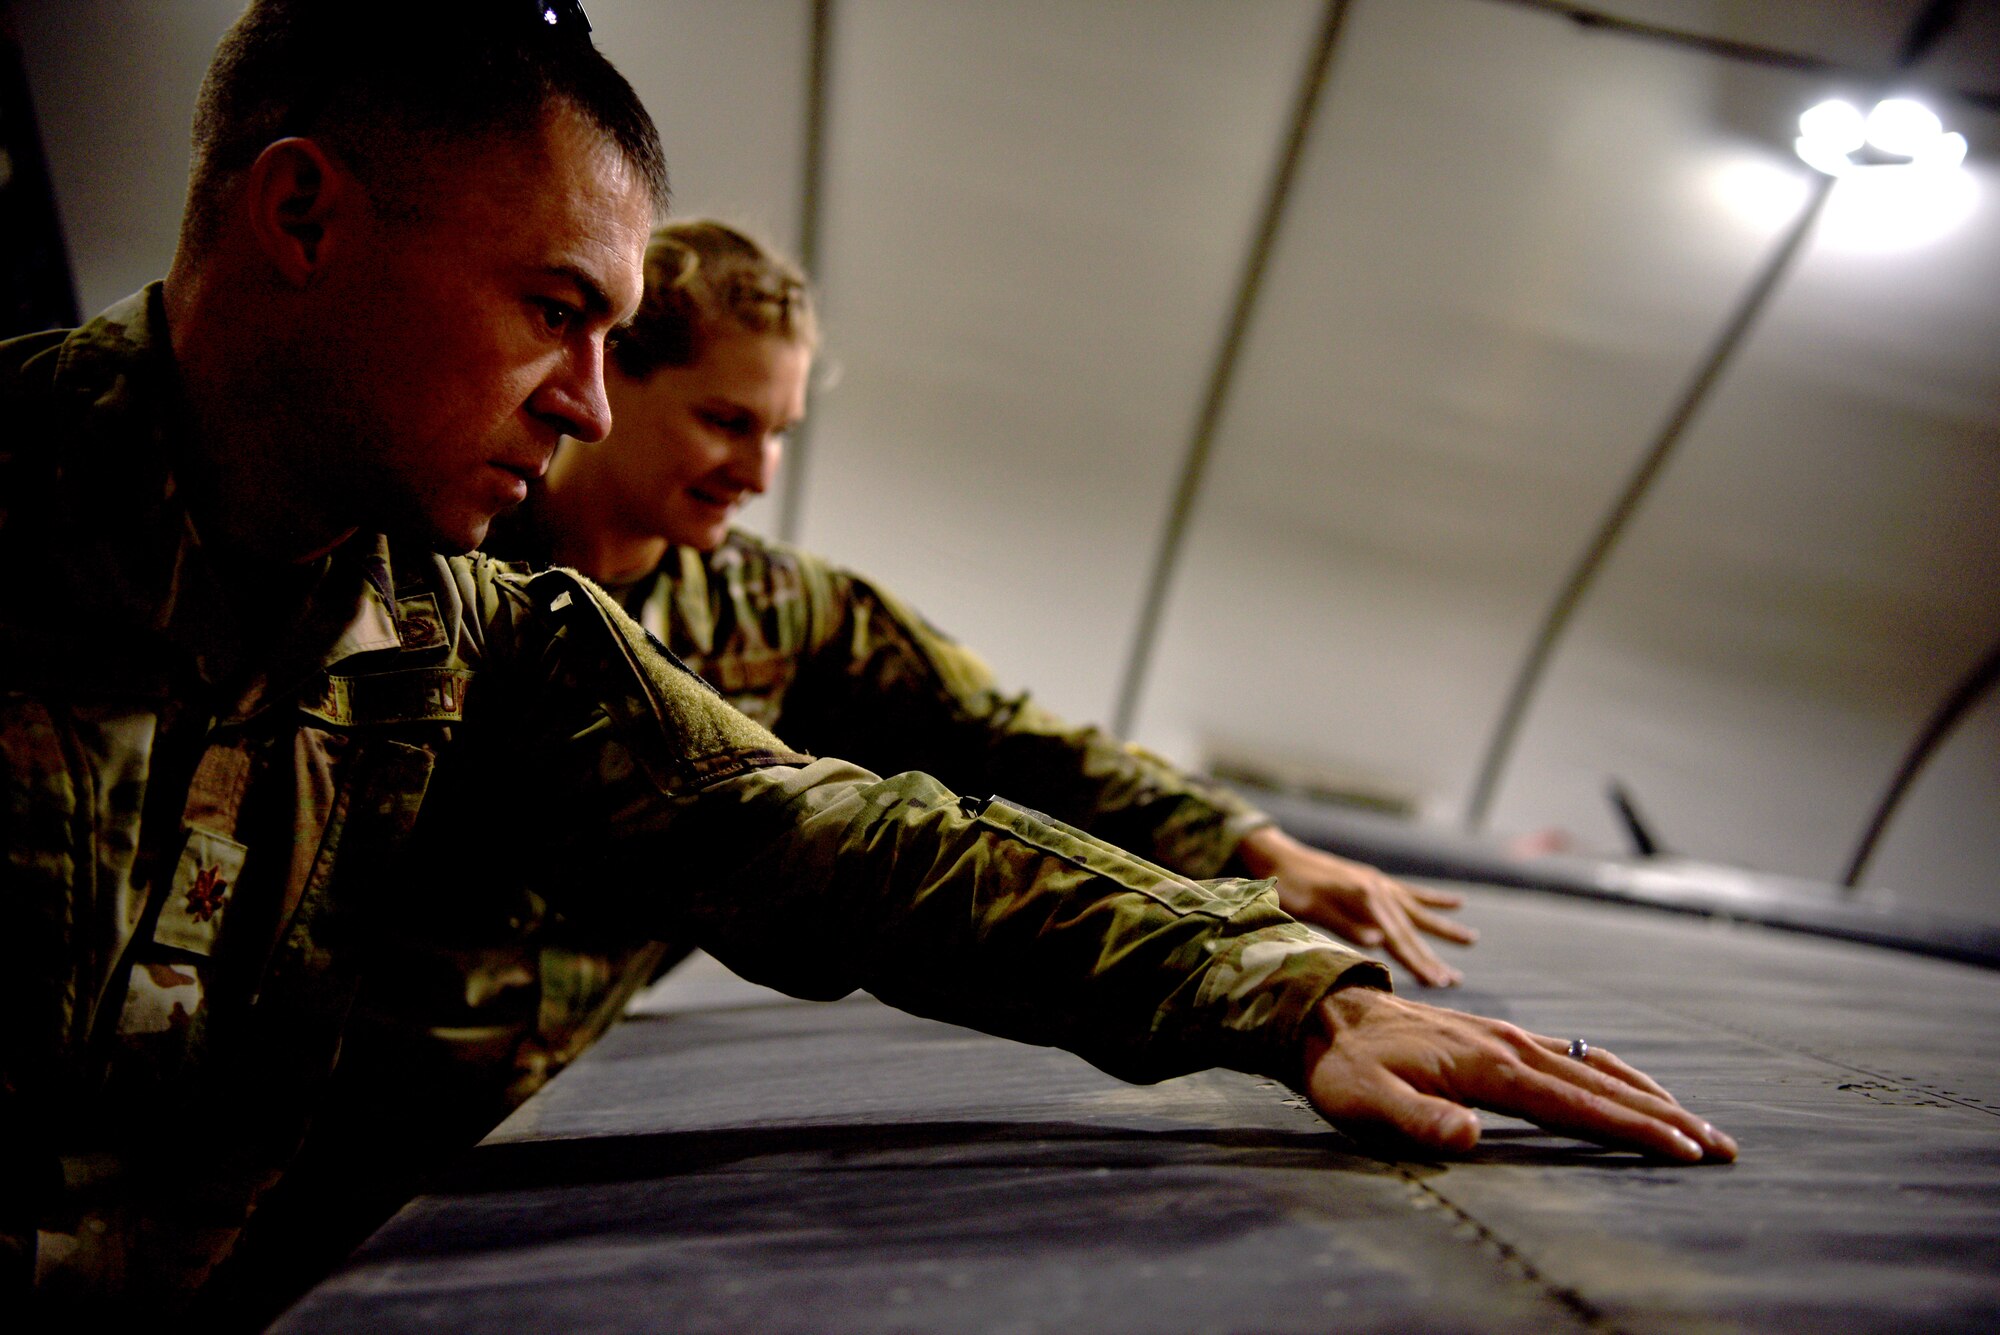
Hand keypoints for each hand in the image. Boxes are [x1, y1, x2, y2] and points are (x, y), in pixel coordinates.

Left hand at [1236, 826, 1475, 986]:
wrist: (1280, 857)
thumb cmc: (1291, 887)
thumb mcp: (1310, 908)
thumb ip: (1345, 924)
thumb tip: (1378, 943)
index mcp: (1363, 900)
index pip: (1396, 940)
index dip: (1418, 963)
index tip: (1438, 984)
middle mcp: (1378, 890)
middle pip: (1410, 930)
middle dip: (1433, 957)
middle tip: (1455, 981)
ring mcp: (1379, 884)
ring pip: (1418, 912)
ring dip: (1443, 928)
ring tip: (1472, 940)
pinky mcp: (1375, 881)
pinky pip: (1411, 892)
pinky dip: (1434, 899)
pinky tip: (1457, 903)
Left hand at [1303, 986, 1736, 1161]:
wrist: (1322, 1013)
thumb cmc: (1342, 1068)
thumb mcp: (1365, 1102)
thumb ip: (1417, 1120)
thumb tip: (1469, 1137)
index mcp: (1489, 1066)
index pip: (1576, 1105)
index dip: (1633, 1130)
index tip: (1685, 1151)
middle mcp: (1509, 1044)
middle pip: (1603, 1084)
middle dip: (1665, 1116)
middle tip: (1721, 1146)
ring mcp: (1507, 1036)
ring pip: (1594, 1065)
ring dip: (1647, 1094)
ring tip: (1694, 1122)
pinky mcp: (1498, 1037)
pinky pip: (1572, 1054)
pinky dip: (1613, 1074)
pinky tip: (1628, 1089)